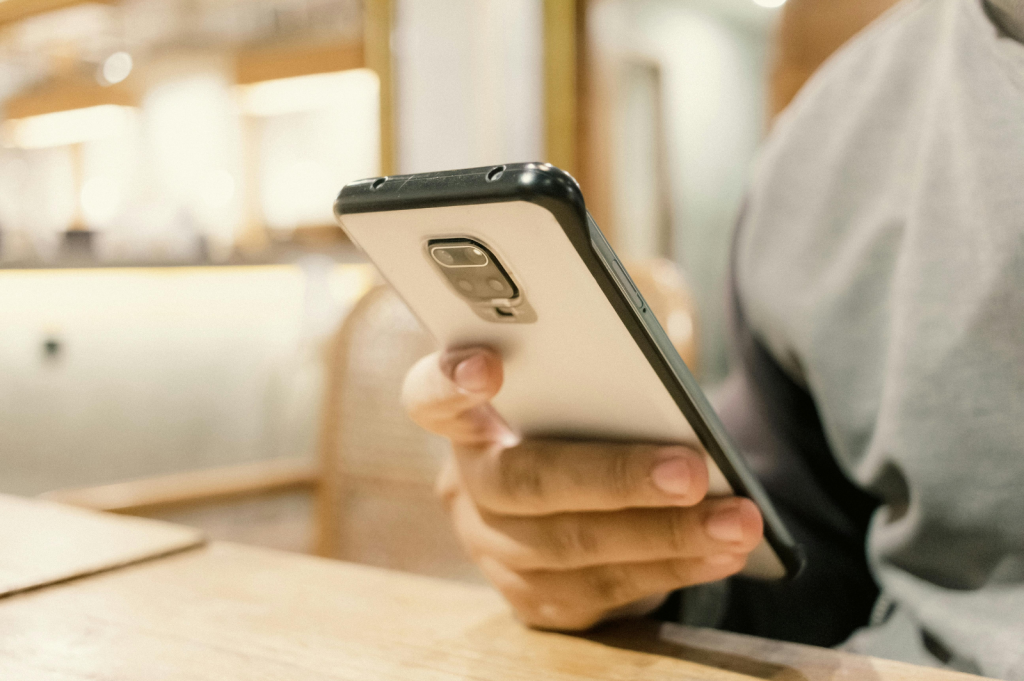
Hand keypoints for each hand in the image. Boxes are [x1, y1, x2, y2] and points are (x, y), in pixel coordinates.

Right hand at [402, 347, 763, 630]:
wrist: (581, 503)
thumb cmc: (585, 425)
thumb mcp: (579, 395)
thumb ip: (593, 386)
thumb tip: (664, 401)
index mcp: (466, 421)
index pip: (429, 397)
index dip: (450, 383)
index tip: (488, 367)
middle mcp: (468, 487)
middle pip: (523, 482)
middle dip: (614, 479)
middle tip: (691, 470)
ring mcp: (494, 552)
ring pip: (570, 549)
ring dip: (665, 536)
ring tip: (736, 521)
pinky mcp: (533, 600)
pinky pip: (601, 592)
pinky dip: (670, 570)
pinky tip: (721, 554)